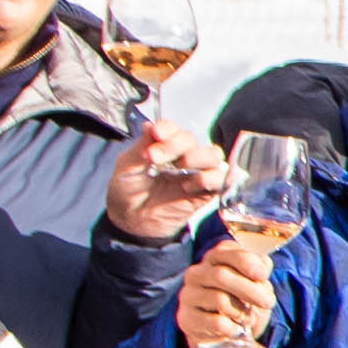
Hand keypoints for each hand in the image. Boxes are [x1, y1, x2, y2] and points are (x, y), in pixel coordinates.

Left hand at [104, 123, 224, 240]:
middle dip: (174, 145)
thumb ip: (142, 145)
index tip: (156, 134)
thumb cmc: (128, 192)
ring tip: (179, 168)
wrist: (131, 222)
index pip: (173, 129)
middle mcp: (182, 156)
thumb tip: (150, 125)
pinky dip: (208, 178)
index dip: (167, 128)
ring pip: (213, 155)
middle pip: (192, 139)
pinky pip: (220, 179)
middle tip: (154, 157)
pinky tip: (187, 186)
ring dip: (197, 157)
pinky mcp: (205, 193)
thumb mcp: (127, 166)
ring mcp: (195, 173)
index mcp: (163, 146)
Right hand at [174, 225, 280, 347]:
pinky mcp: (186, 318)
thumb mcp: (256, 286)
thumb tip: (263, 265)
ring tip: (248, 319)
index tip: (263, 275)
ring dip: (241, 312)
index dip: (247, 262)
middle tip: (268, 302)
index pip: (226, 252)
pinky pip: (215, 322)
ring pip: (219, 300)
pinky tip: (235, 330)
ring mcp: (188, 295)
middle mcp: (196, 273)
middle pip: (220, 276)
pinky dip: (233, 328)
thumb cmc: (242, 303)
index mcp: (214, 258)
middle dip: (250, 290)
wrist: (226, 333)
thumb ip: (260, 273)